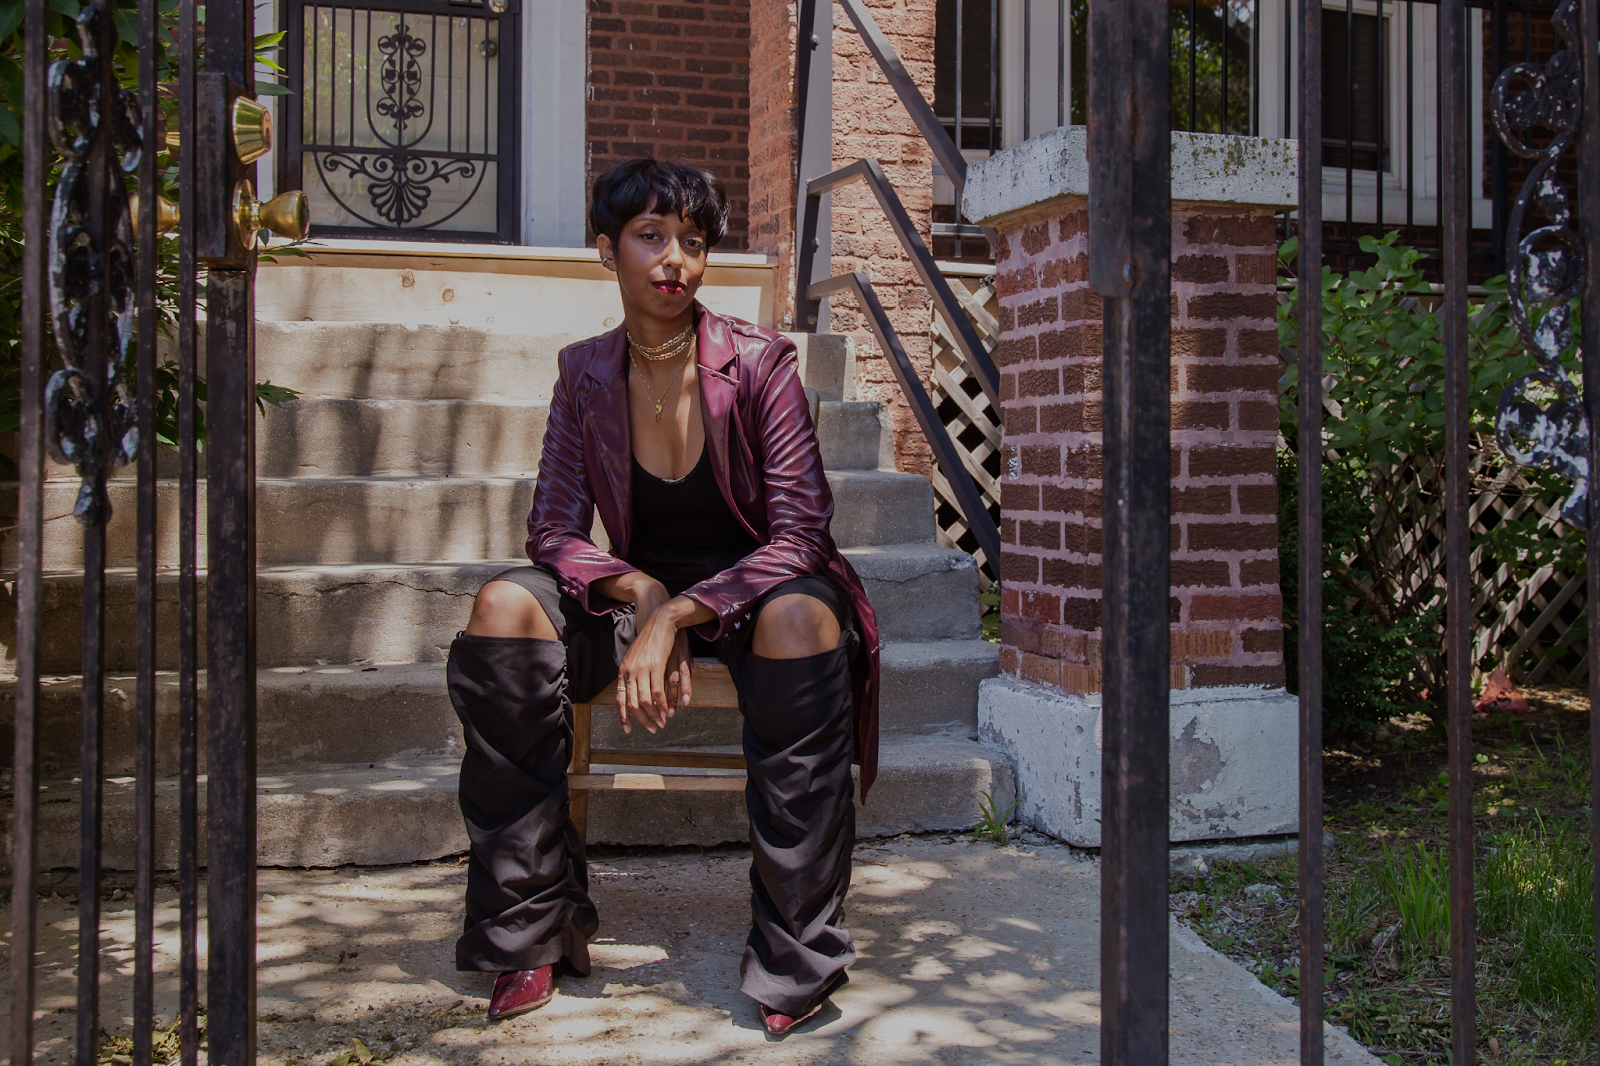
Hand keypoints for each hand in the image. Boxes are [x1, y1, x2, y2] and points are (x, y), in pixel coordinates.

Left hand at [590, 572, 714, 734]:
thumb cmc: (651, 637)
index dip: (623, 716)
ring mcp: (642, 668)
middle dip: (642, 720)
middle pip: (632, 703)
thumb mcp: (639, 656)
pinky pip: (657, 690)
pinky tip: (668, 711)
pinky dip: (663, 703)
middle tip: (652, 729)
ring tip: (661, 724)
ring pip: (645, 700)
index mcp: (624, 670)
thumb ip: (638, 673)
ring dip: (654, 714)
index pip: (620, 698)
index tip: (628, 730)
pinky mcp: (656, 665)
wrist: (659, 618)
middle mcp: (630, 671)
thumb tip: (641, 688)